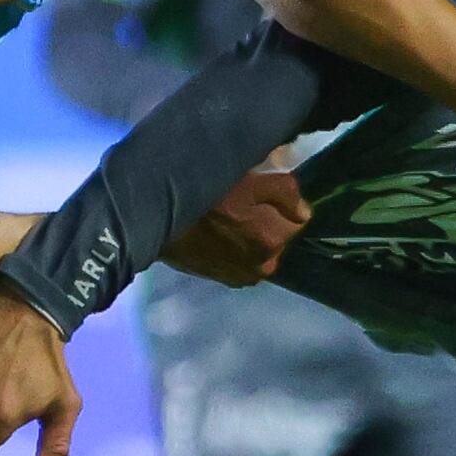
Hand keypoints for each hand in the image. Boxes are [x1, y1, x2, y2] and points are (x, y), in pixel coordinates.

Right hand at [166, 169, 306, 286]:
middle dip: (269, 219)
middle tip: (240, 201)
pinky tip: (218, 234)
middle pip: (279, 235)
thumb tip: (303, 212)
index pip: (298, 217)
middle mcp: (262, 266)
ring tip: (227, 218)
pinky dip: (237, 247)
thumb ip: (285, 192)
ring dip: (253, 234)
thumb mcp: (249, 177)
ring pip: (261, 247)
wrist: (151, 217)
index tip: (260, 190)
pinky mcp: (223, 278)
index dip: (281, 200)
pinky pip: (243, 258)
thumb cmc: (203, 192)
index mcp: (272, 240)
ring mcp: (241, 276)